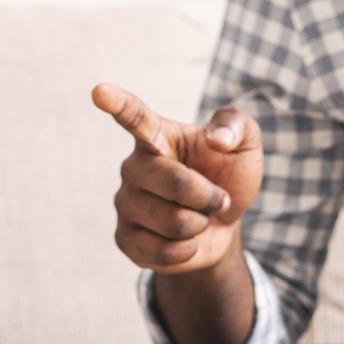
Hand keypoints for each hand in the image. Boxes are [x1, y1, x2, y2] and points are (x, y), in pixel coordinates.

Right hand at [92, 83, 262, 274]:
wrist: (223, 223)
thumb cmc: (227, 175)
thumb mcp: (245, 144)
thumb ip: (236, 126)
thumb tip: (218, 141)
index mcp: (156, 137)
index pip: (135, 118)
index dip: (118, 104)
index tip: (99, 92)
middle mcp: (134, 168)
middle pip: (174, 184)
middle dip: (209, 196)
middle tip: (218, 198)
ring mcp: (126, 204)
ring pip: (173, 222)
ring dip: (200, 223)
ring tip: (198, 217)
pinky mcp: (126, 240)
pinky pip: (161, 252)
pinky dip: (187, 251)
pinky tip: (186, 242)